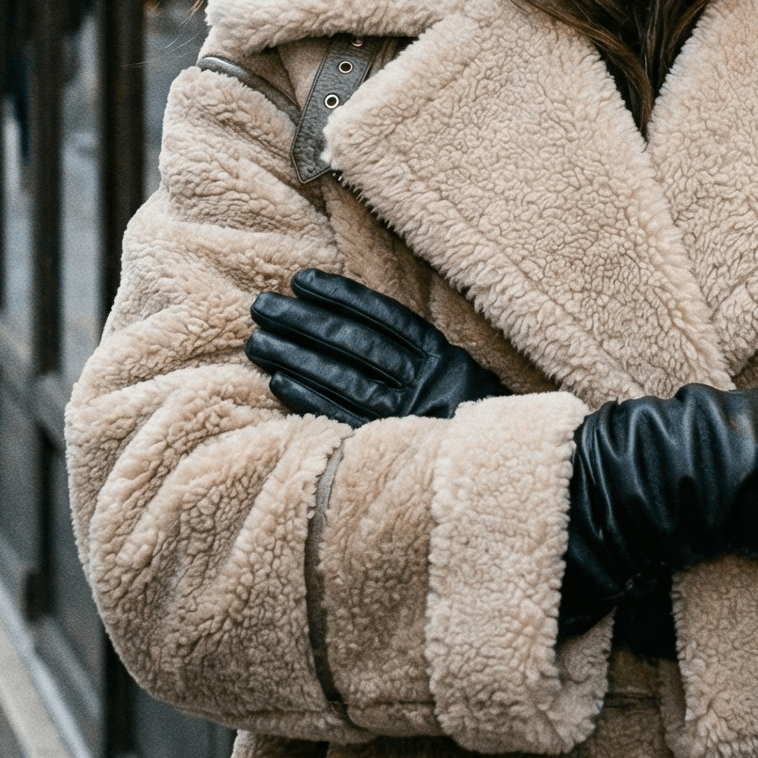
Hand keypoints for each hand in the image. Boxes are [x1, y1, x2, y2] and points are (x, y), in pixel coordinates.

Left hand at [247, 272, 503, 424]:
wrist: (499, 477)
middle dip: (306, 321)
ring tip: (258, 340)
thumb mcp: (459, 381)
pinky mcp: (391, 448)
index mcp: (444, 359)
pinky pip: (343, 418)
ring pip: (345, 377)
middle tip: (262, 306)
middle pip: (357, 343)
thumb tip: (361, 324)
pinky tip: (278, 381)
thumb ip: (420, 357)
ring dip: (297, 356)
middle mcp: (428, 383)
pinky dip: (310, 397)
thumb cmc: (472, 425)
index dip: (342, 296)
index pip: (386, 317)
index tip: (302, 280)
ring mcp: (408, 416)